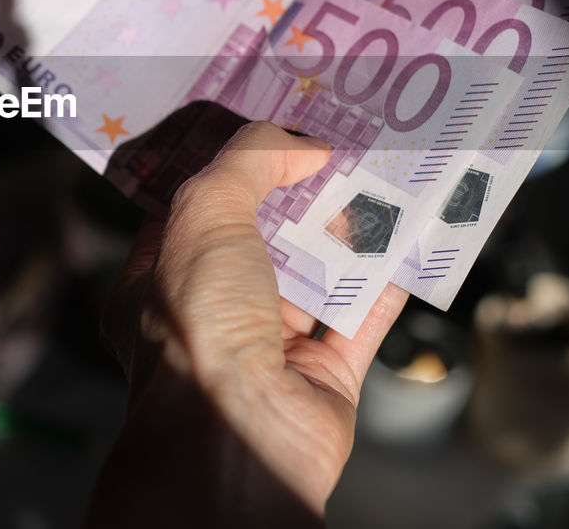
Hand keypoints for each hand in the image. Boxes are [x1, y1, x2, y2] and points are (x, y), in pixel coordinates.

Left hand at [93, 122, 407, 523]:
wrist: (239, 437)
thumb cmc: (197, 324)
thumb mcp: (204, 215)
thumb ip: (246, 163)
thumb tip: (298, 142)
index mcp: (157, 281)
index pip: (192, 212)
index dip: (230, 169)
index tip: (272, 131)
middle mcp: (209, 315)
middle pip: (259, 239)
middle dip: (297, 196)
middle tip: (339, 146)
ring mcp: (267, 349)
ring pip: (314, 277)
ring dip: (347, 232)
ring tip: (381, 176)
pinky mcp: (323, 379)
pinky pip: (362, 321)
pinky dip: (388, 282)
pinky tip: (411, 238)